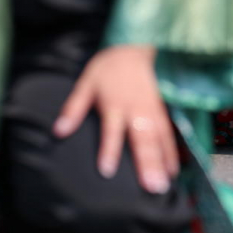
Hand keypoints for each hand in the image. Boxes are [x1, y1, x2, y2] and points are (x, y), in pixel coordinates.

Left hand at [53, 45, 178, 194]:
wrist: (135, 46)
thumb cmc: (109, 67)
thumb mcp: (86, 82)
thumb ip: (74, 108)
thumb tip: (58, 131)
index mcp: (114, 103)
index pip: (111, 129)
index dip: (108, 149)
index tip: (107, 171)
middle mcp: (135, 108)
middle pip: (142, 137)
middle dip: (147, 162)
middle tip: (152, 186)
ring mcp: (151, 109)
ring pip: (159, 137)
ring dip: (163, 160)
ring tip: (164, 183)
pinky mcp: (161, 109)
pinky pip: (168, 132)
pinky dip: (171, 151)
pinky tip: (173, 169)